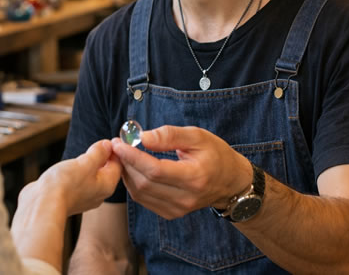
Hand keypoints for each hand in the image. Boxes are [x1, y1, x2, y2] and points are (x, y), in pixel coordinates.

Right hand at [28, 139, 122, 215]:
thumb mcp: (85, 162)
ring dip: (88, 164)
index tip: (107, 139)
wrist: (42, 204)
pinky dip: (77, 173)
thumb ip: (98, 153)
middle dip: (102, 157)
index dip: (114, 150)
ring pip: (91, 177)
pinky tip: (70, 167)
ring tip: (83, 154)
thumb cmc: (65, 184)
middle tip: (96, 144)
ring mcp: (83, 197)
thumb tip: (107, 145)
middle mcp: (98, 194)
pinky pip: (78, 182)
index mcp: (106, 185)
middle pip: (105, 171)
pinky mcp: (70, 198)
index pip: (118, 165)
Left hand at [111, 125, 251, 219]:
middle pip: (145, 183)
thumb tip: (143, 137)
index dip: (133, 156)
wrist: (231, 182)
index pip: (155, 170)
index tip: (119, 142)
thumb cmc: (215, 154)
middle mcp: (186, 197)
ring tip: (123, 154)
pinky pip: (144, 200)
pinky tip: (133, 168)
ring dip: (126, 173)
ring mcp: (178, 209)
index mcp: (195, 177)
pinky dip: (133, 183)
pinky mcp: (171, 213)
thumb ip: (170, 135)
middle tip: (117, 145)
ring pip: (140, 193)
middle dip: (126, 163)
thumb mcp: (197, 136)